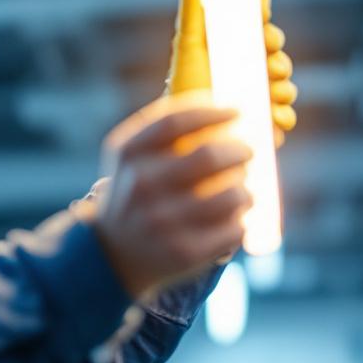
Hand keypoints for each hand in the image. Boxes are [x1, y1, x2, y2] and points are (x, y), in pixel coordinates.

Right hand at [91, 96, 253, 299]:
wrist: (115, 254)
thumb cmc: (136, 194)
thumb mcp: (133, 158)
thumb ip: (164, 131)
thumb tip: (222, 108)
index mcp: (128, 155)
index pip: (174, 122)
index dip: (212, 112)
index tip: (236, 111)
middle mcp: (142, 187)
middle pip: (209, 156)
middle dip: (240, 149)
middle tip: (247, 151)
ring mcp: (163, 222)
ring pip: (231, 194)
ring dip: (245, 188)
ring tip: (241, 188)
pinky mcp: (185, 253)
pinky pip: (235, 228)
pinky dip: (242, 219)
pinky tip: (234, 217)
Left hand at [165, 0, 297, 146]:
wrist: (178, 134)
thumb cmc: (183, 89)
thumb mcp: (188, 50)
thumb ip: (192, 17)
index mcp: (238, 52)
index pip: (264, 32)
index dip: (267, 24)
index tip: (262, 22)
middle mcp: (252, 75)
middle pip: (280, 58)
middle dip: (278, 57)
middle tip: (267, 61)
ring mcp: (261, 101)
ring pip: (287, 88)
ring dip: (284, 87)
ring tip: (269, 91)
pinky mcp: (264, 127)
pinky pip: (285, 119)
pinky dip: (283, 117)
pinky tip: (272, 116)